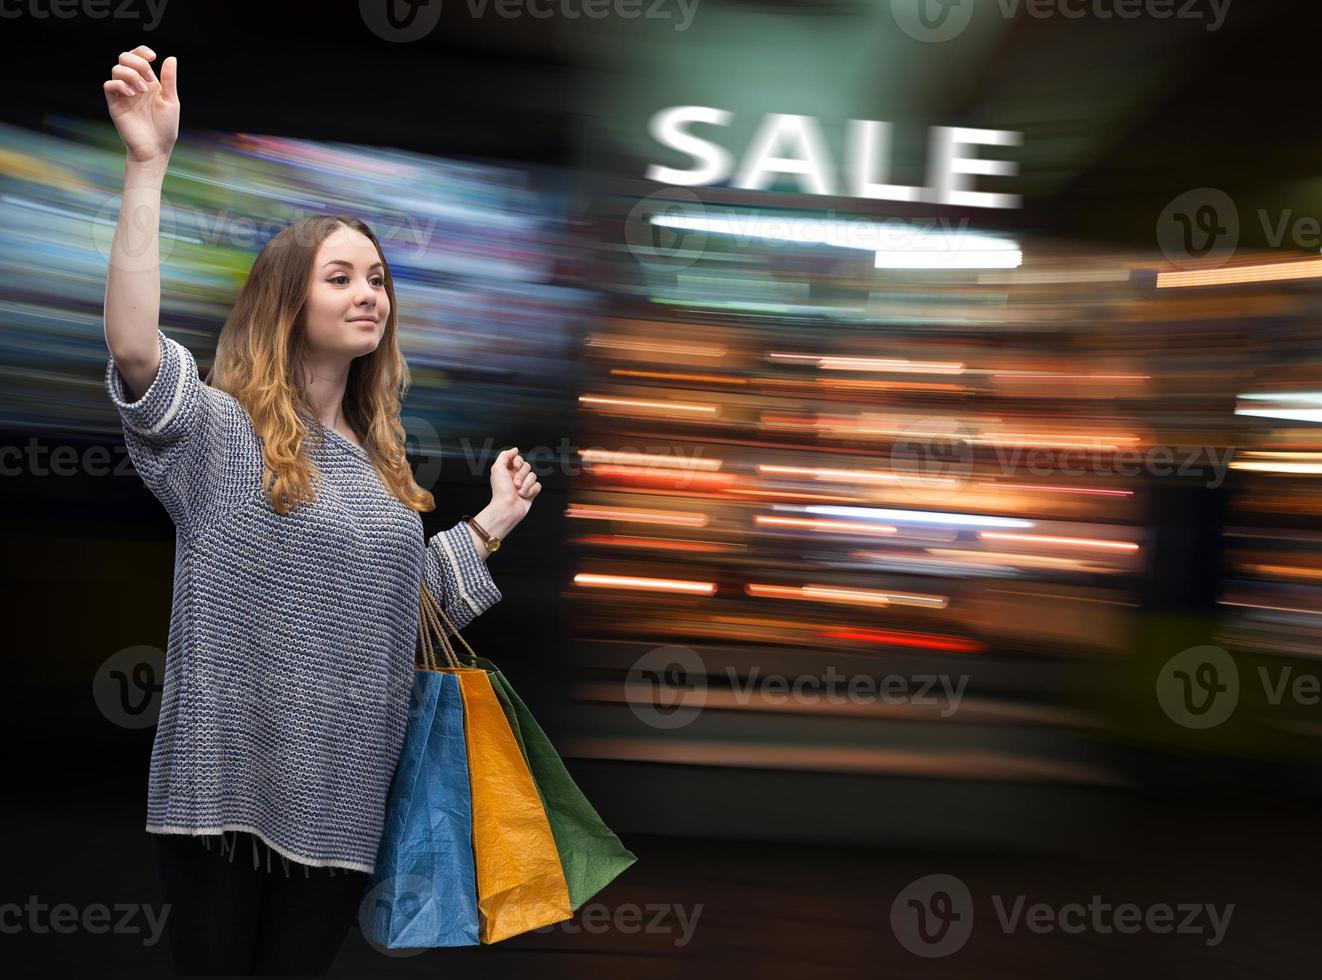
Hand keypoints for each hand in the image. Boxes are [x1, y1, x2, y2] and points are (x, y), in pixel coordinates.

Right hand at [103, 45, 179, 164]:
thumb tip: (171, 58)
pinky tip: (132, 95)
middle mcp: (134, 85)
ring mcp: (123, 94)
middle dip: (137, 62)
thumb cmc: (165, 128)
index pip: (138, 57)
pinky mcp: (114, 104)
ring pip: (116, 69)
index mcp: (148, 82)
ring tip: (142, 91)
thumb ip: (169, 80)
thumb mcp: (171, 101)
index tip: (153, 57)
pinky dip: (119, 84)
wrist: (155, 149)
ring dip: (130, 74)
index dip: (142, 51)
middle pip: (124, 57)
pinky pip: (109, 85)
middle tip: (149, 78)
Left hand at [488, 446, 540, 524]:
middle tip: (514, 484)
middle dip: (521, 475)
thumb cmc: (501, 491)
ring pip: (533, 476)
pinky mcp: (531, 492)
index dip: (518, 462)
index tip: (514, 467)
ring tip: (519, 492)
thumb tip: (515, 449)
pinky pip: (538, 485)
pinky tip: (524, 495)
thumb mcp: (497, 468)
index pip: (519, 459)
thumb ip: (505, 455)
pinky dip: (531, 491)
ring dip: (526, 485)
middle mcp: (516, 477)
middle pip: (527, 467)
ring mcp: (524, 485)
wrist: (507, 508)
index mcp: (507, 470)